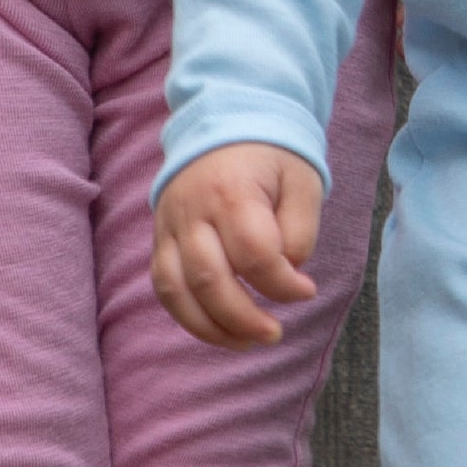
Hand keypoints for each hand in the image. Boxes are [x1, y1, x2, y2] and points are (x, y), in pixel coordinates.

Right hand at [152, 143, 323, 348]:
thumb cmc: (270, 157)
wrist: (223, 125)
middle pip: (211, 280)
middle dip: (246, 318)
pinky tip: (218, 329)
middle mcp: (193, 211)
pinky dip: (187, 316)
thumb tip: (287, 273)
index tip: (306, 289)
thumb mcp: (302, 181)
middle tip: (275, 333)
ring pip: (178, 290)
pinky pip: (163, 287)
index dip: (283, 285)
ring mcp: (169, 225)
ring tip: (247, 341)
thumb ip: (300, 230)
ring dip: (212, 327)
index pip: (255, 255)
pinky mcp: (159, 238)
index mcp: (232, 192)